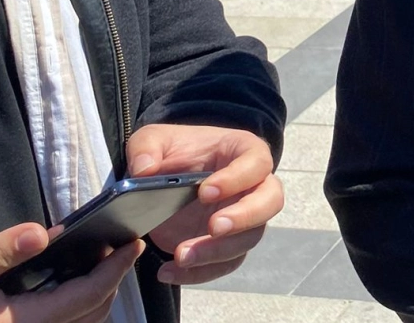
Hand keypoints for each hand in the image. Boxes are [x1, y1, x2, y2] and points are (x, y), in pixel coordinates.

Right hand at [0, 222, 142, 322]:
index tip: (134, 243)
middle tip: (121, 243)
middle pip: (94, 311)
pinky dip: (82, 302)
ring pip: (84, 321)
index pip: (86, 297)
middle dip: (113, 278)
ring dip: (100, 291)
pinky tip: (76, 277)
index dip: (115, 269)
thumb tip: (42, 232)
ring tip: (103, 257)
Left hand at [126, 124, 283, 285]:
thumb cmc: (175, 152)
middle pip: (270, 202)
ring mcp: (246, 217)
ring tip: (181, 255)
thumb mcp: (153, 140)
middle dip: (244, 217)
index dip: (236, 178)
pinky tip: (170, 271)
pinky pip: (227, 263)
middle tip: (213, 228)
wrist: (172, 177)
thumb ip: (145, 148)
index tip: (204, 191)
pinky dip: (200, 272)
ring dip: (218, 251)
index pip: (256, 162)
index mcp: (243, 152)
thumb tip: (144, 169)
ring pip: (250, 238)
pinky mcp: (231, 244)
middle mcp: (254, 186)